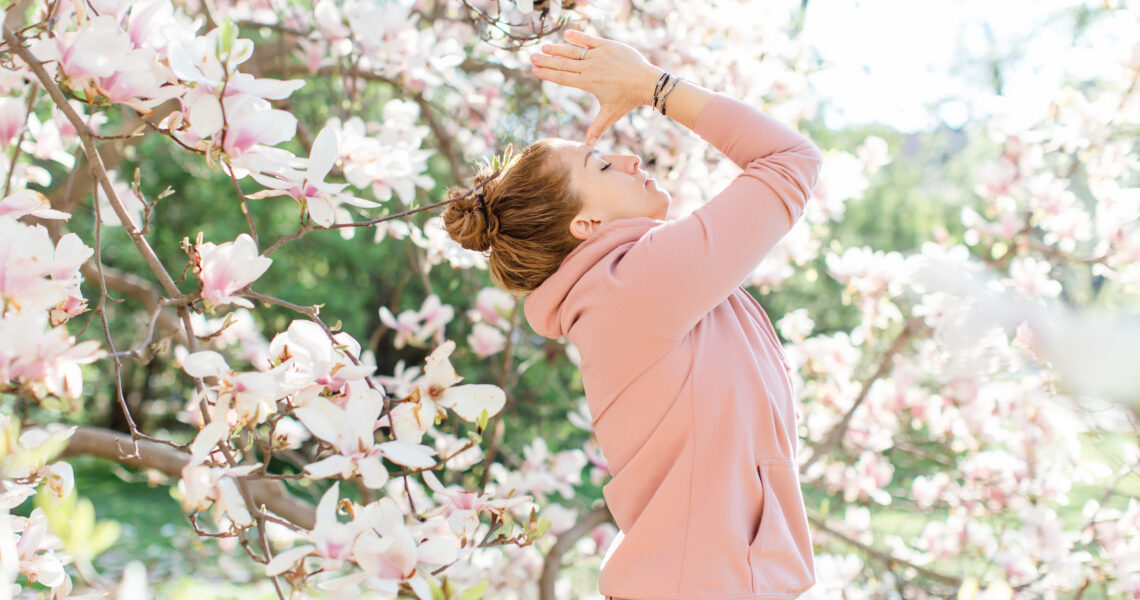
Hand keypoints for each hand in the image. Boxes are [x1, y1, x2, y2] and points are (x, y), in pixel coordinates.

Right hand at [530, 30, 661, 144]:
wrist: (646, 82)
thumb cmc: (628, 100)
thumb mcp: (610, 114)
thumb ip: (597, 128)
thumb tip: (588, 146)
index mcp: (587, 83)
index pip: (562, 78)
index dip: (547, 74)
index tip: (535, 70)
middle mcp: (590, 68)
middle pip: (563, 64)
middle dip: (546, 61)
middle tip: (532, 57)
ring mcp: (598, 56)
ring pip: (573, 51)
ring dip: (558, 49)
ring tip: (545, 47)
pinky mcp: (608, 46)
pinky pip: (590, 40)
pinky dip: (578, 37)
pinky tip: (567, 34)